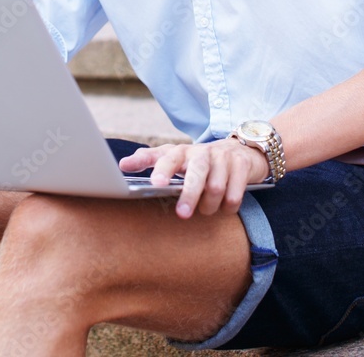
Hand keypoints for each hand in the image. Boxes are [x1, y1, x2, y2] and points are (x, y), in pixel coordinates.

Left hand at [120, 139, 269, 218]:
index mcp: (182, 151)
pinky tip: (224, 207)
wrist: (240, 149)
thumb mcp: (176, 158)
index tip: (155, 182)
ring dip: (209, 205)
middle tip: (182, 214)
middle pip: (196, 172)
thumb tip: (123, 165)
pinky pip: (234, 194)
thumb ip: (150, 160)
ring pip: (216, 187)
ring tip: (205, 209)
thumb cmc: (199, 161)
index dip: (161, 168)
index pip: (168, 156)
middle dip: (190, 194)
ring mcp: (223, 157)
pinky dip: (228, 207)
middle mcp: (202, 152)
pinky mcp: (241, 165)